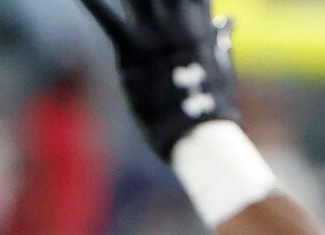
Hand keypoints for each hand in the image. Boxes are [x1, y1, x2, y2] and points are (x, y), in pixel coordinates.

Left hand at [75, 0, 238, 162]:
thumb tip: (230, 21)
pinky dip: (94, 5)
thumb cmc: (211, 103)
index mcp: (200, 23)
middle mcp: (177, 23)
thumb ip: (221, 37)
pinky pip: (110, 23)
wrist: (196, 133)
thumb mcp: (222, 65)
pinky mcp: (132, 54)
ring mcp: (154, 37)